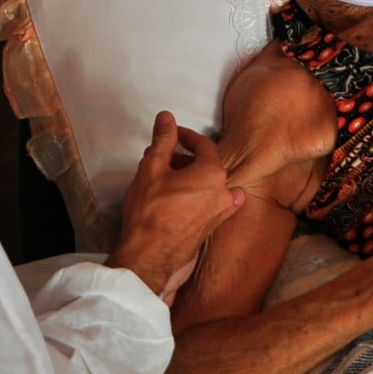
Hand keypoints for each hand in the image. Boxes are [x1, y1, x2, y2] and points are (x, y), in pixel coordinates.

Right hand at [106, 111, 244, 302]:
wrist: (149, 256)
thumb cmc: (150, 212)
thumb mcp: (152, 168)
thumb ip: (163, 139)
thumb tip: (167, 117)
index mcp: (213, 173)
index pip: (203, 144)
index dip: (185, 136)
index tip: (171, 134)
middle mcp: (224, 192)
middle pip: (206, 164)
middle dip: (183, 157)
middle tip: (160, 157)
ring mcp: (221, 212)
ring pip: (208, 184)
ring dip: (189, 176)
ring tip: (163, 178)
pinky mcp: (213, 228)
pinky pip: (210, 202)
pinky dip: (197, 195)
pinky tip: (180, 198)